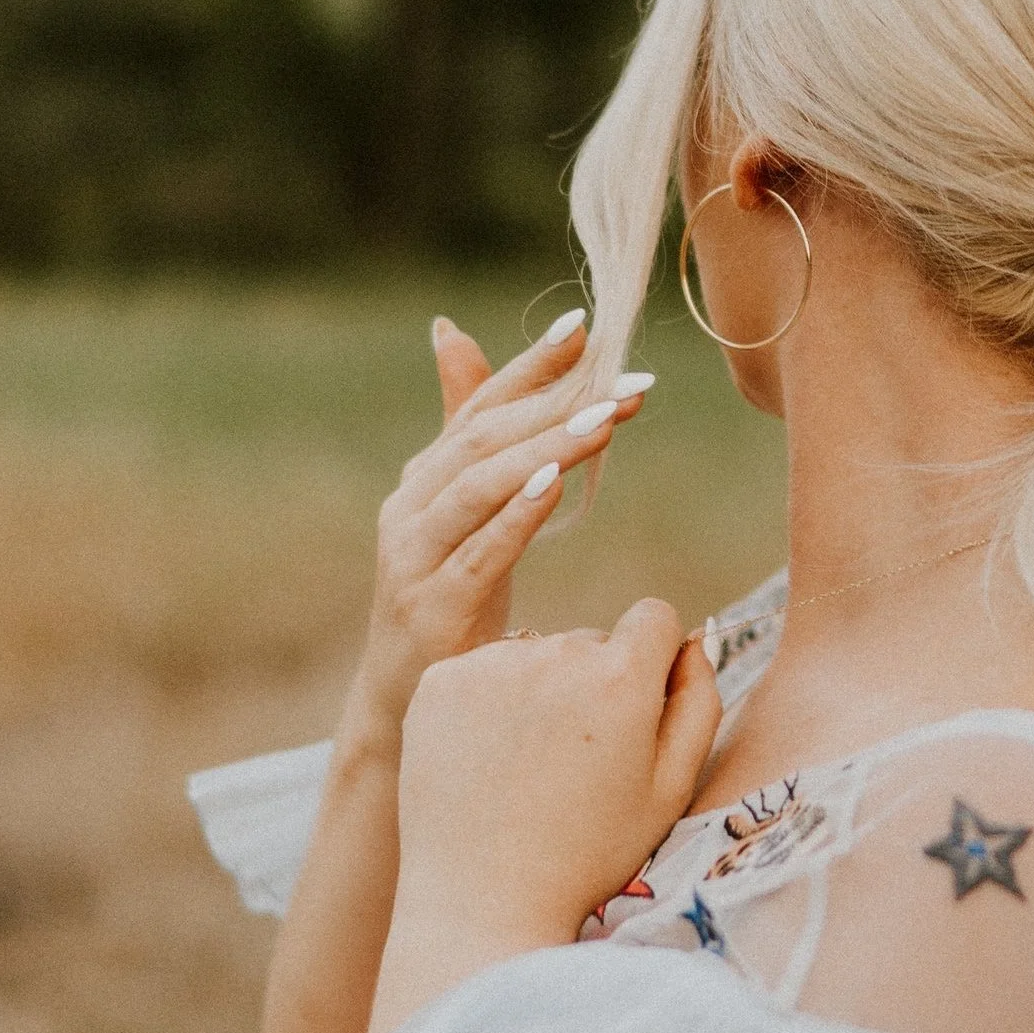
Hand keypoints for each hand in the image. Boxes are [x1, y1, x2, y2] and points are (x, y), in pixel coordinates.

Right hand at [338, 311, 653, 760]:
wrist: (408, 707)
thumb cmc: (448, 601)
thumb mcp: (465, 514)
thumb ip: (468, 431)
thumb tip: (452, 332)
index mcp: (426, 478)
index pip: (480, 405)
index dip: (530, 364)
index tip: (586, 325)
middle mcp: (412, 506)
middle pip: (484, 437)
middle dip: (557, 402)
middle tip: (624, 379)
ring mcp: (415, 556)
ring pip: (480, 485)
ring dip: (544, 448)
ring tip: (601, 419)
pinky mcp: (432, 606)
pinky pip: (477, 552)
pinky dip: (514, 514)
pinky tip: (552, 485)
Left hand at [367, 602, 721, 1032]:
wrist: (482, 899)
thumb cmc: (589, 853)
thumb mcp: (670, 790)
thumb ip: (699, 702)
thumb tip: (694, 642)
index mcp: (621, 676)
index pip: (655, 618)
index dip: (654, 662)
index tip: (635, 712)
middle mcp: (555, 652)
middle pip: (592, 641)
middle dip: (595, 684)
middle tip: (576, 765)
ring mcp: (490, 662)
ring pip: (536, 655)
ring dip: (540, 692)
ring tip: (528, 769)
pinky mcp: (438, 679)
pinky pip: (482, 670)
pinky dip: (488, 704)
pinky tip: (487, 762)